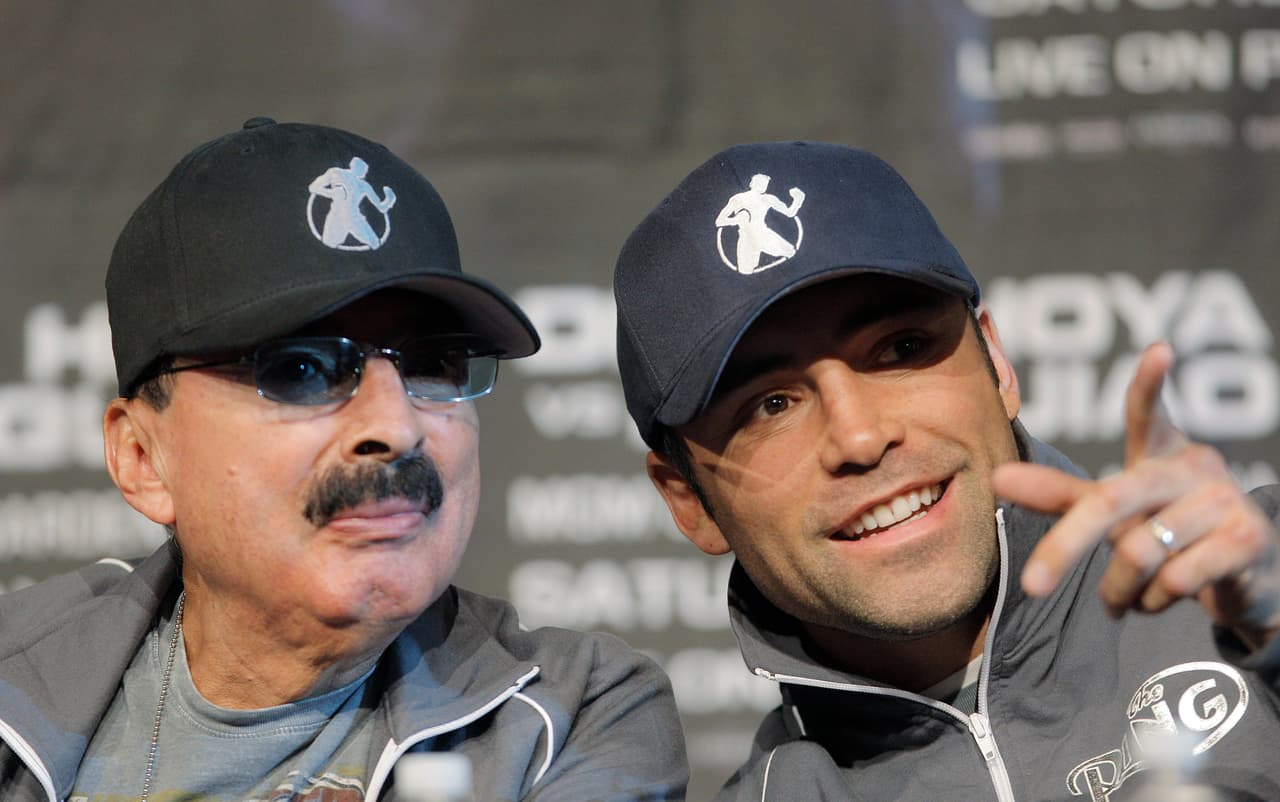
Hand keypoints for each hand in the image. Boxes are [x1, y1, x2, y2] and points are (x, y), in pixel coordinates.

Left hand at [993, 342, 1279, 649]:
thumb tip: (996, 478)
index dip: (1149, 385)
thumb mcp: (1115, 509)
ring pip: (1139, 552)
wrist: (1248, 573)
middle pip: (1110, 501)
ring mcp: (1224, 501)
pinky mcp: (1246, 541)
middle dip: (1063, 547)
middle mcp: (1194, 468)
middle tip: (1030, 586)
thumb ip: (1059, 495)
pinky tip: (1158, 600)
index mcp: (1159, 452)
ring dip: (1118, 589)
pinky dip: (1152, 602)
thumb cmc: (1166, 527)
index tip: (1159, 352)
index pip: (1147, 414)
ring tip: (1119, 599)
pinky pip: (1177, 580)